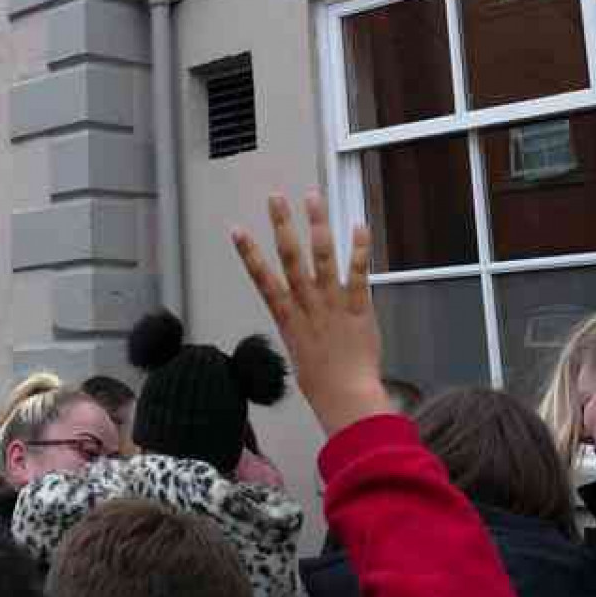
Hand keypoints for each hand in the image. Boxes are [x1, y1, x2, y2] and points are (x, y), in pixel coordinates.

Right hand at [233, 193, 391, 435]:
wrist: (346, 399)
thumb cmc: (320, 381)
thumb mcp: (297, 352)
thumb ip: (298, 326)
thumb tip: (296, 314)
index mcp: (288, 318)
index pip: (262, 280)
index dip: (248, 254)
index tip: (236, 230)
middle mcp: (307, 305)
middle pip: (290, 259)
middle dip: (282, 226)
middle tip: (275, 198)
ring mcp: (332, 303)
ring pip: (322, 257)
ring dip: (317, 225)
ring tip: (312, 197)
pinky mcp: (358, 306)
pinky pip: (358, 272)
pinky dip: (359, 248)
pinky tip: (359, 225)